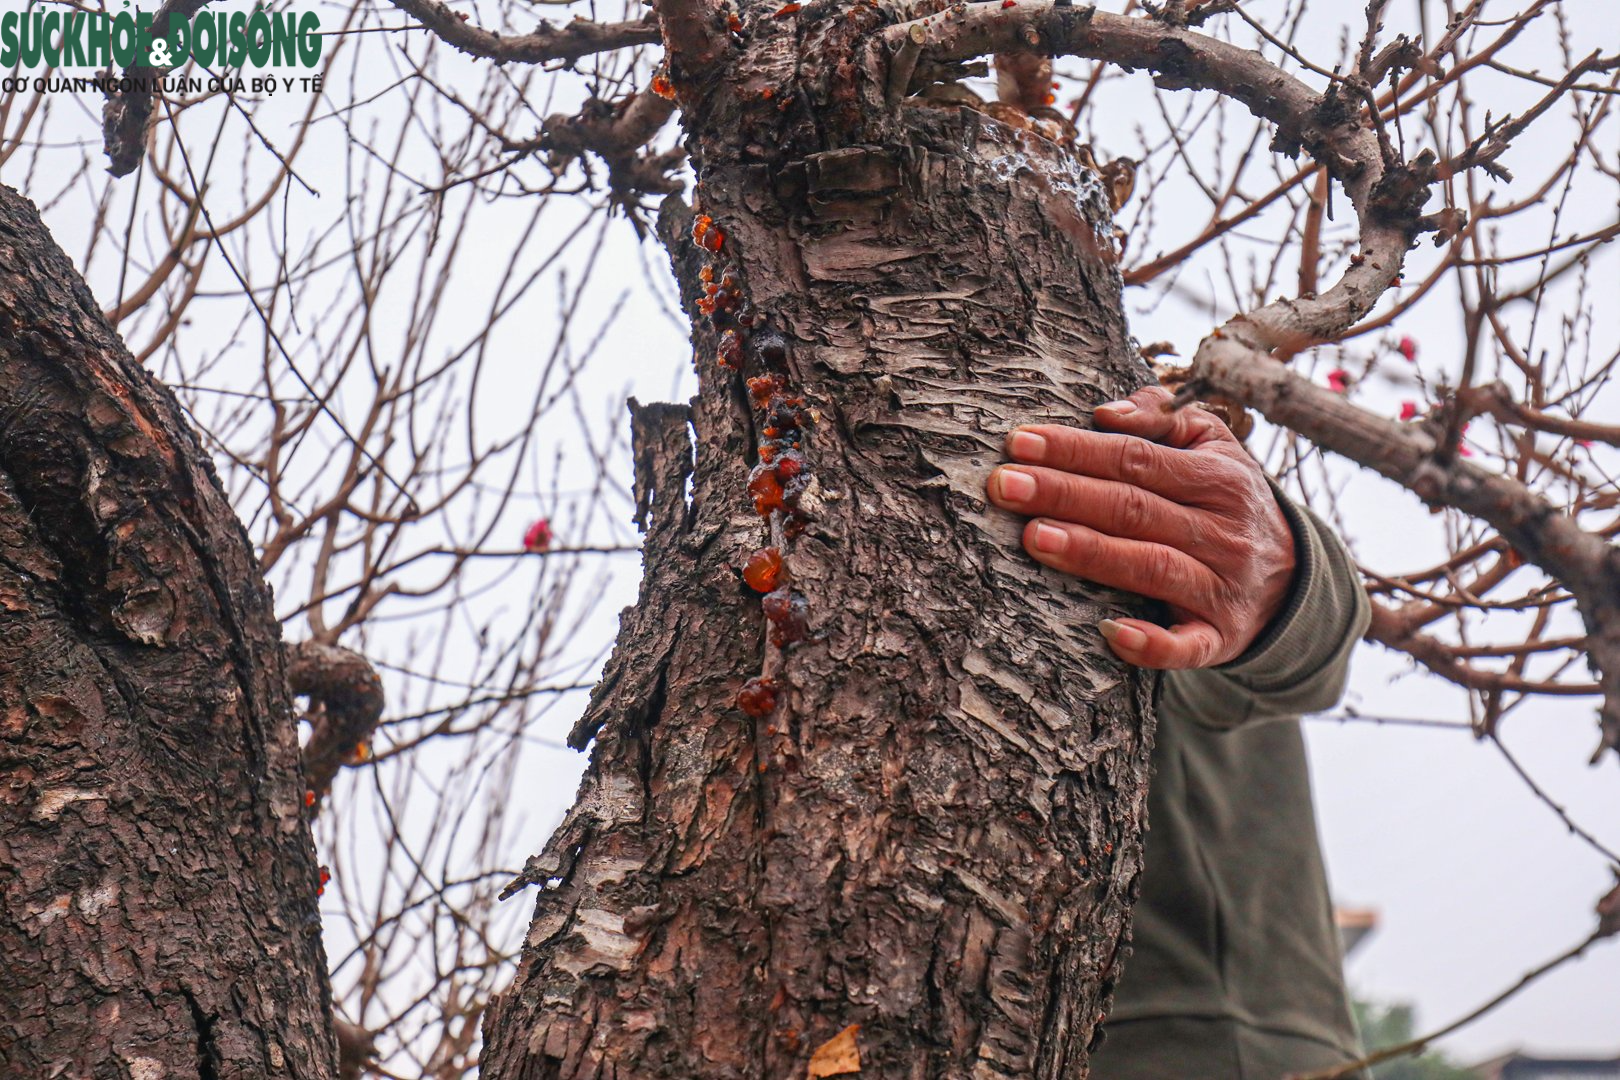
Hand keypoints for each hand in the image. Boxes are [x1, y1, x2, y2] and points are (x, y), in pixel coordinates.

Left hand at [986, 385, 1295, 669]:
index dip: (1076, 449)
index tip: (1019, 443)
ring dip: (1092, 553)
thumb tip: (1106, 412)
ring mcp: (1220, 587)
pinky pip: (1187, 646)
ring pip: (1151, 567)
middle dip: (1065, 493)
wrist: (1294, 579)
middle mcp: (1221, 531)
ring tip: (1034, 537)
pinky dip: (1151, 644)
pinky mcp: (1219, 638)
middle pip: (1133, 508)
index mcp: (1217, 478)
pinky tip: (1108, 634)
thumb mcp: (1212, 448)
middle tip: (1005, 485)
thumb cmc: (1226, 501)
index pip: (1135, 458)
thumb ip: (1161, 420)